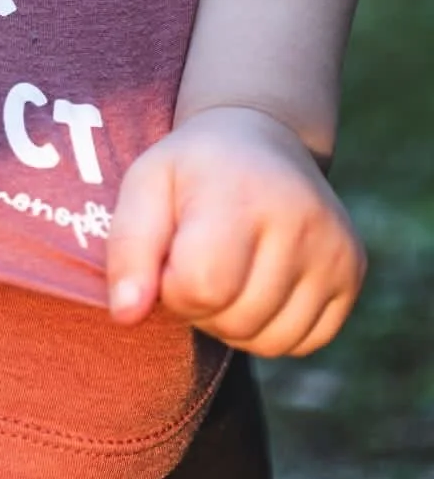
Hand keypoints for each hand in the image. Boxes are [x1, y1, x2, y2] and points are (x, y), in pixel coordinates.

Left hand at [105, 106, 365, 355]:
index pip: (202, 286)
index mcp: (242, 193)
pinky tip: (259, 281)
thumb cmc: (194, 167)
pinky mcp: (353, 272)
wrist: (262, 137)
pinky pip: (302, 342)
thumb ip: (128, 248)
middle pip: (235, 318)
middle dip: (201, 305)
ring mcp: (334, 248)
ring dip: (234, 322)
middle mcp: (300, 220)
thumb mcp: (146, 185)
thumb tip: (125, 315)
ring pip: (269, 340)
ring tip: (227, 270)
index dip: (172, 286)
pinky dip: (270, 328)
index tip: (170, 255)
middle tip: (197, 259)